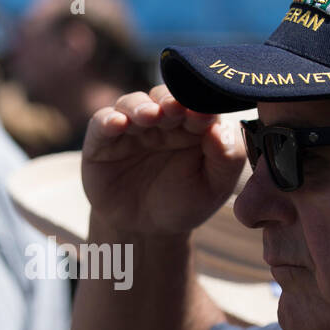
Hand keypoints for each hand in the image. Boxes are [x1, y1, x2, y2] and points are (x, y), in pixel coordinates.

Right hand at [81, 85, 244, 235]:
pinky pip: (101, 123)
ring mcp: (131, 127)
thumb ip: (227, 158)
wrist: (146, 231)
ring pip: (133, 103)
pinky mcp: (102, 140)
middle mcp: (162, 119)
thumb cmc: (184, 203)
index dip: (200, 105)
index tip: (204, 116)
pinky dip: (108, 120)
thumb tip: (221, 129)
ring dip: (141, 106)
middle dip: (170, 100)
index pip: (198, 103)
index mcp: (193, 124)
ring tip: (149, 116)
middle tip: (176, 108)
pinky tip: (117, 124)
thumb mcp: (215, 186)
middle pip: (164, 97)